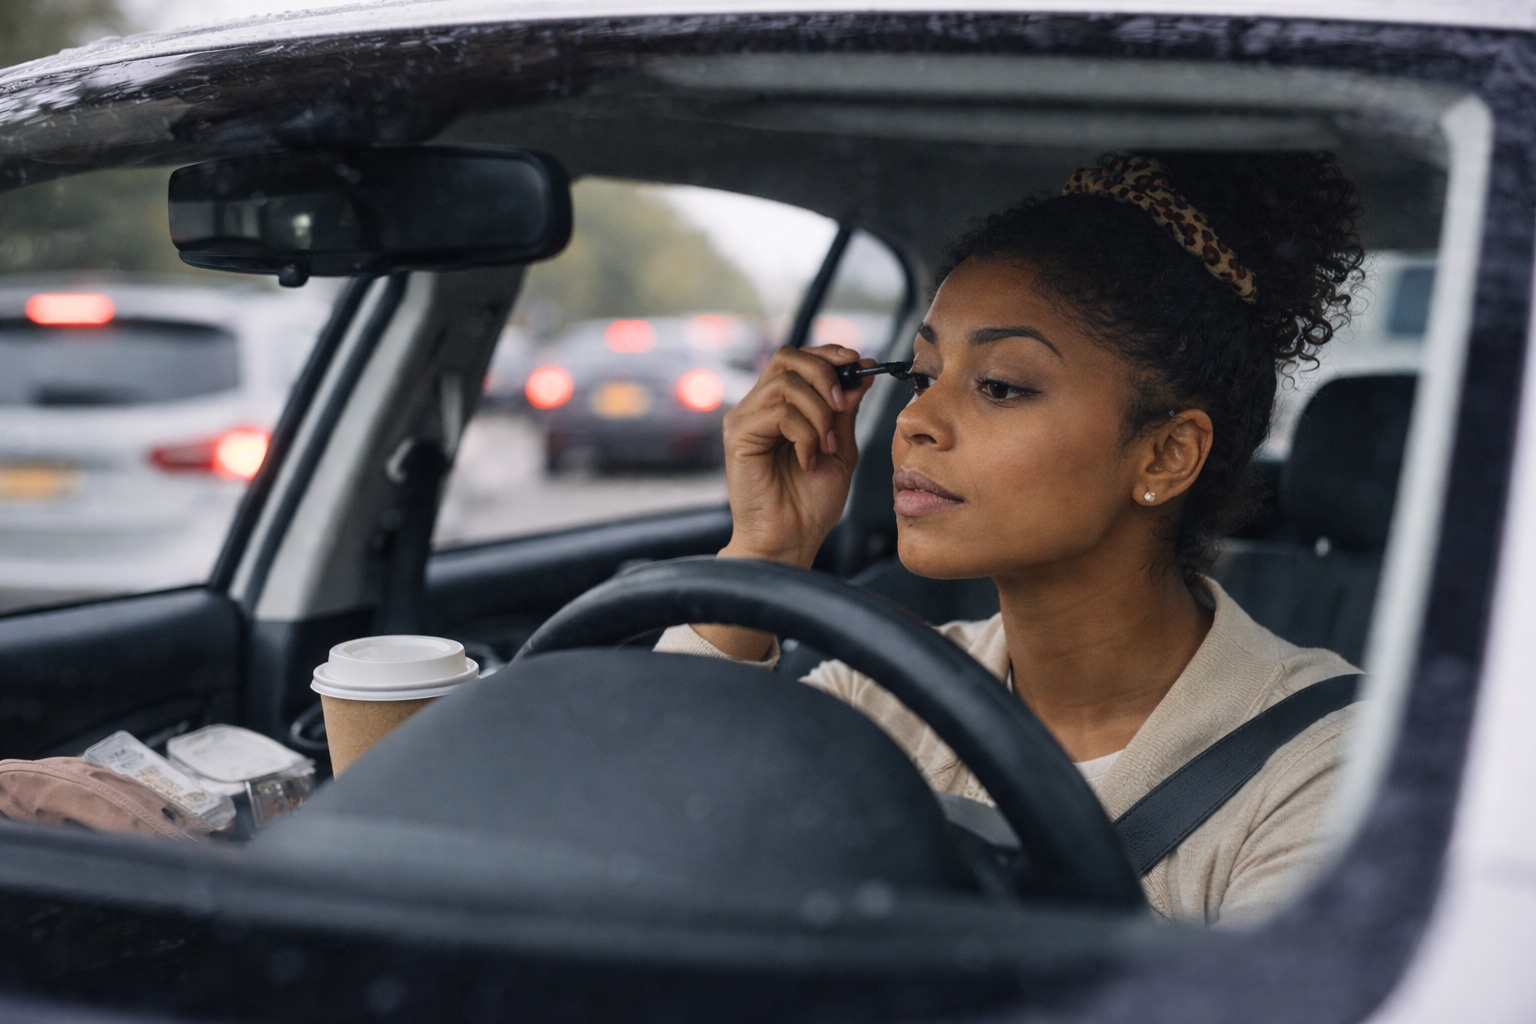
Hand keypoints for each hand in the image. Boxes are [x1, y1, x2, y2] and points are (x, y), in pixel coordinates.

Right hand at [718, 344, 873, 567]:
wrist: (791, 540)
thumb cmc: (810, 504)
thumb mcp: (840, 448)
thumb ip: (845, 411)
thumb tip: (861, 373)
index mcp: (780, 407)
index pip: (798, 359)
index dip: (828, 354)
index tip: (859, 364)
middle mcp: (758, 408)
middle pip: (787, 357)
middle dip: (825, 374)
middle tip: (843, 405)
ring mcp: (745, 420)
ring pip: (787, 384)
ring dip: (819, 413)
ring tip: (825, 446)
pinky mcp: (738, 436)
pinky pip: (779, 412)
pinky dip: (804, 433)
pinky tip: (807, 459)